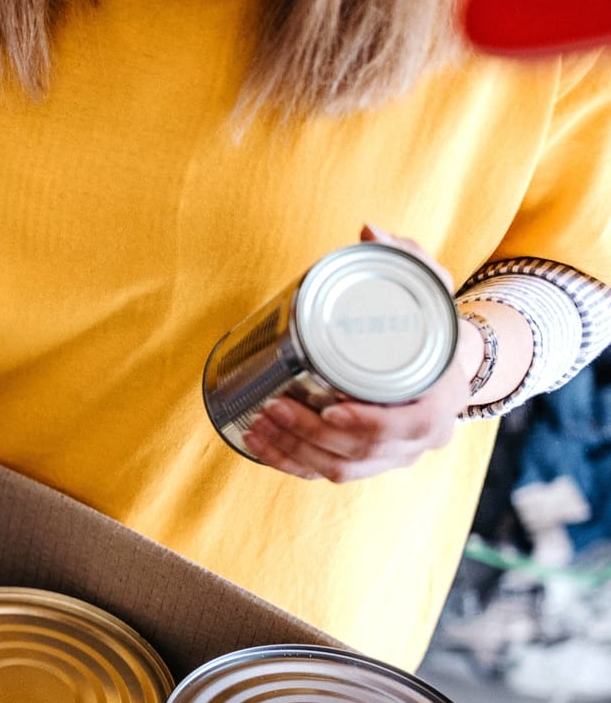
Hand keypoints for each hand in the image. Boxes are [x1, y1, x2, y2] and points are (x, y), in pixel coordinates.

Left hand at [242, 225, 473, 483]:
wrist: (444, 362)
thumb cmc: (432, 325)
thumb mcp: (430, 287)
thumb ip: (407, 256)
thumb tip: (369, 229)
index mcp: (442, 398)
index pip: (409, 424)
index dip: (368, 424)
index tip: (329, 409)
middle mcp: (422, 437)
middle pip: (363, 450)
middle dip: (310, 434)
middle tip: (273, 407)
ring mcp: (394, 455)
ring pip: (340, 468)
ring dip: (293, 451)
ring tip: (258, 424)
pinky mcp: (366, 462)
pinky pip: (325, 473)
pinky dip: (290, 463)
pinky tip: (260, 445)